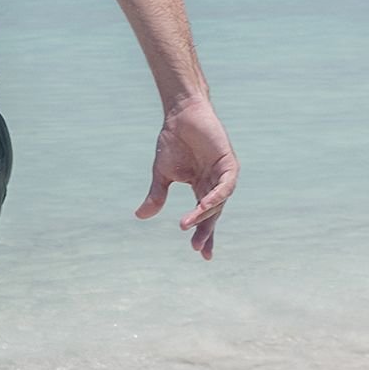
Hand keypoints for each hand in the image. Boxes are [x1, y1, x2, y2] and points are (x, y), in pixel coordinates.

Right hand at [136, 92, 236, 257]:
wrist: (180, 114)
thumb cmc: (173, 141)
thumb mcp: (162, 173)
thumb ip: (156, 195)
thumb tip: (140, 217)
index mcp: (203, 188)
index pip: (206, 217)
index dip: (204, 234)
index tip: (202, 255)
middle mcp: (216, 184)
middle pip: (214, 213)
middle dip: (205, 231)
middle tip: (196, 248)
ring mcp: (223, 173)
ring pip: (220, 201)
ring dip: (206, 215)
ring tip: (189, 226)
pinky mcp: (228, 162)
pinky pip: (226, 185)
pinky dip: (216, 196)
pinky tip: (204, 205)